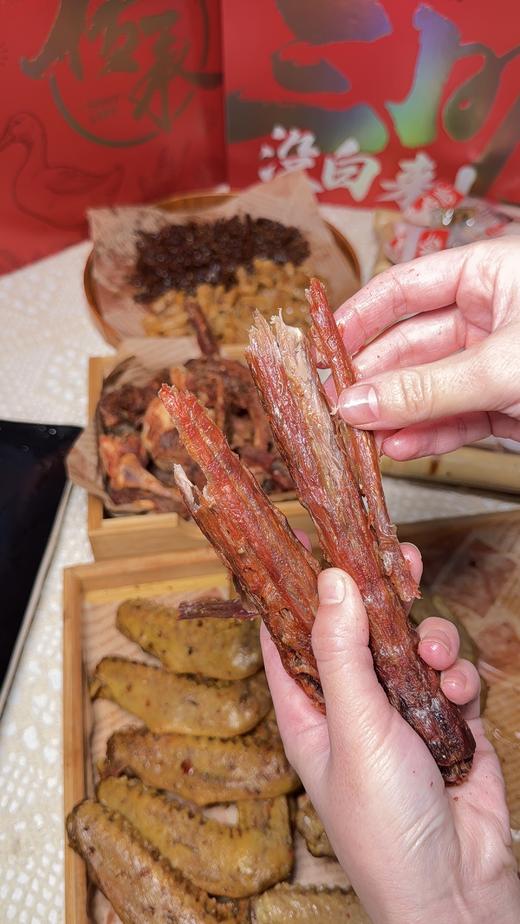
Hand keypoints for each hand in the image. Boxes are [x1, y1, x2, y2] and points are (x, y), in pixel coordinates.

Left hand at [262, 546, 519, 923]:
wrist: (457, 889)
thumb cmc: (384, 826)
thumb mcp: (353, 729)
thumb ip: (340, 652)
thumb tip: (329, 579)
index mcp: (308, 709)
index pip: (288, 635)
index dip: (294, 588)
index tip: (307, 541)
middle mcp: (352, 705)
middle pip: (357, 628)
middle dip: (379, 594)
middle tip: (399, 557)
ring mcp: (400, 713)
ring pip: (409, 644)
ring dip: (427, 638)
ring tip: (434, 653)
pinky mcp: (446, 722)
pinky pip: (449, 674)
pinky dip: (456, 674)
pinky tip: (457, 692)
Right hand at [334, 238, 519, 459]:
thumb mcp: (500, 366)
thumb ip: (427, 388)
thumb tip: (358, 402)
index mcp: (490, 275)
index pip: (405, 287)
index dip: (360, 316)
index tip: (324, 347)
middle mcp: (490, 315)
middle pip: (410, 345)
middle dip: (373, 380)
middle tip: (337, 406)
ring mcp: (496, 363)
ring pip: (430, 389)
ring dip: (395, 416)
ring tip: (362, 437)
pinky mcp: (506, 405)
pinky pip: (456, 419)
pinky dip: (428, 436)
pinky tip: (399, 447)